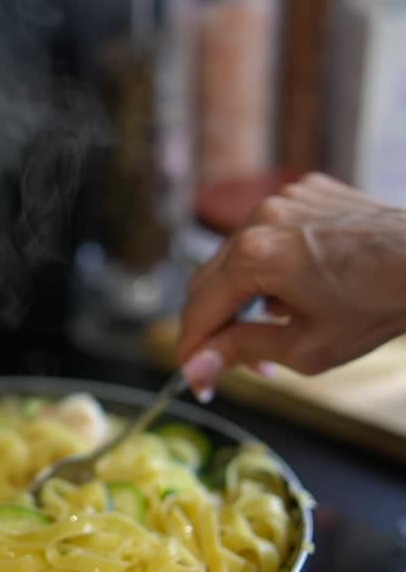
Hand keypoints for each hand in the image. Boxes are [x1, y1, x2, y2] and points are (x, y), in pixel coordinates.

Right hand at [177, 172, 405, 398]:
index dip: (193, 351)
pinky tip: (301, 288)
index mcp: (253, 256)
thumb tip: (196, 369)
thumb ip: (241, 352)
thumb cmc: (378, 305)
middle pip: (209, 279)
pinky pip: (269, 230)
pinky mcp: (306, 192)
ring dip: (244, 293)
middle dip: (218, 325)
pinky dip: (272, 261)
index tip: (198, 379)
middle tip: (241, 361)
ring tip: (279, 324)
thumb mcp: (305, 346)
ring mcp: (283, 198)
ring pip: (237, 254)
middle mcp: (260, 217)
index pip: (198, 310)